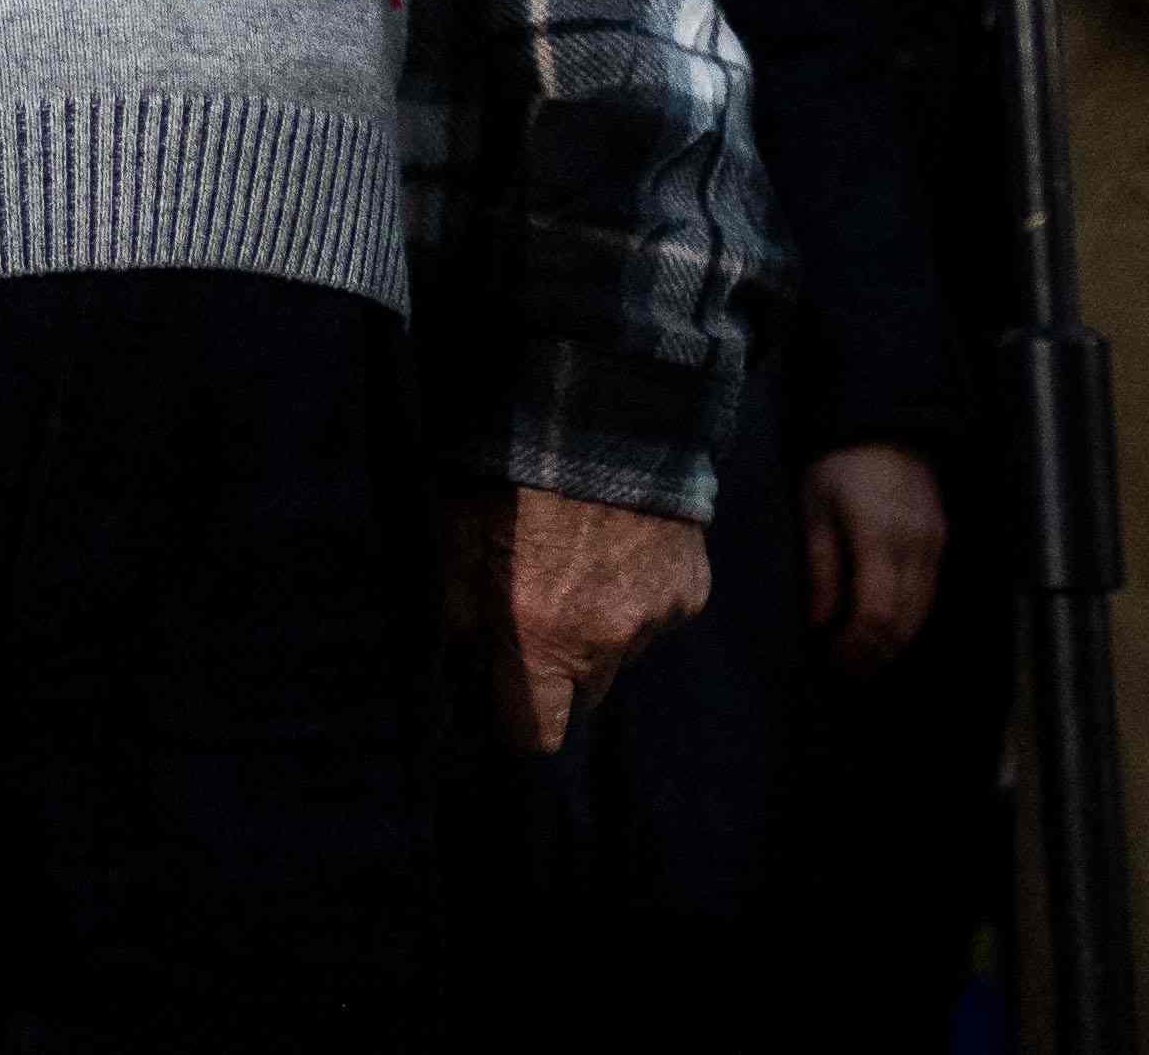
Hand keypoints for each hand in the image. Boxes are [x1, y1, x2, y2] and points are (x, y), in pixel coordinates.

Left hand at [455, 485, 709, 753]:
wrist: (607, 414)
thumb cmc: (518, 474)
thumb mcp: (460, 536)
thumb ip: (459, 610)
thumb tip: (458, 656)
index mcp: (542, 641)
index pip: (536, 735)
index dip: (517, 720)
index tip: (507, 693)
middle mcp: (604, 644)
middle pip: (583, 694)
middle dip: (561, 667)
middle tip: (544, 610)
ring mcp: (654, 619)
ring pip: (624, 653)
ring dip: (604, 628)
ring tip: (586, 566)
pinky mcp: (690, 591)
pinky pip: (660, 616)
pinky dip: (641, 596)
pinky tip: (624, 548)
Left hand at [802, 443, 946, 673]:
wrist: (886, 426)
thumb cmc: (839, 466)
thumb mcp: (814, 508)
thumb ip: (820, 566)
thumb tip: (820, 622)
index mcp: (878, 537)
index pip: (877, 612)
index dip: (856, 645)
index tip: (832, 655)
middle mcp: (915, 547)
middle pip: (904, 622)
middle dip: (875, 652)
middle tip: (845, 665)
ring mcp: (934, 546)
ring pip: (922, 614)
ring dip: (893, 642)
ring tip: (861, 652)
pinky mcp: (941, 543)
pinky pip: (929, 595)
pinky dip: (908, 619)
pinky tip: (883, 625)